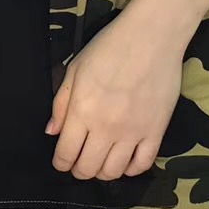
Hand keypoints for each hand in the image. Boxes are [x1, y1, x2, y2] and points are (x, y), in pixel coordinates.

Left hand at [47, 10, 185, 180]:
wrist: (152, 36)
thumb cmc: (110, 47)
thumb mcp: (76, 69)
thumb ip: (61, 104)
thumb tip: (52, 132)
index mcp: (82, 111)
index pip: (66, 154)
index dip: (61, 163)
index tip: (62, 160)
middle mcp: (106, 127)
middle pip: (88, 169)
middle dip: (79, 170)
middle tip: (80, 161)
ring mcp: (133, 132)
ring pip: (114, 172)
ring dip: (103, 172)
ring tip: (101, 159)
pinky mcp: (156, 131)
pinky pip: (142, 165)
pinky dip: (131, 169)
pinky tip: (126, 158)